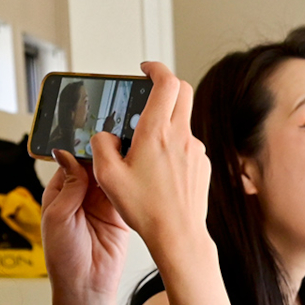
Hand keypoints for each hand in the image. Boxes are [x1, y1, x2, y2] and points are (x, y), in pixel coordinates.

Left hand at [41, 150, 129, 304]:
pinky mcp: (121, 215)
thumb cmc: (63, 258)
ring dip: (120, 167)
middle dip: (105, 154)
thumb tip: (68, 153)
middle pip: (96, 166)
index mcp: (60, 192)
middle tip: (118, 137)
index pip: (73, 161)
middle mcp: (82, 195)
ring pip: (113, 177)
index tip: (96, 133)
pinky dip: (132, 184)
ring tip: (130, 150)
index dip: (83, 148)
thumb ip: (68, 185)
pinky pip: (126, 194)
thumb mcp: (58, 217)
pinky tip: (138, 172)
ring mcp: (102, 205)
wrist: (87, 287)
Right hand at [88, 62, 210, 258]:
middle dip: (166, 85)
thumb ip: (101, 145)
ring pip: (184, 121)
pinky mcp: (203, 165)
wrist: (179, 235)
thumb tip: (106, 135)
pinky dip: (174, 145)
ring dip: (168, 121)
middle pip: (183, 92)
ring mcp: (196, 150)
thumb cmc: (146, 209)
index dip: (156, 68)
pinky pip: (188, 145)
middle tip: (149, 91)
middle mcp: (182, 136)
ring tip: (145, 144)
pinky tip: (160, 168)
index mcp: (157, 132)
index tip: (145, 69)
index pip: (167, 82)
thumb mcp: (108, 175)